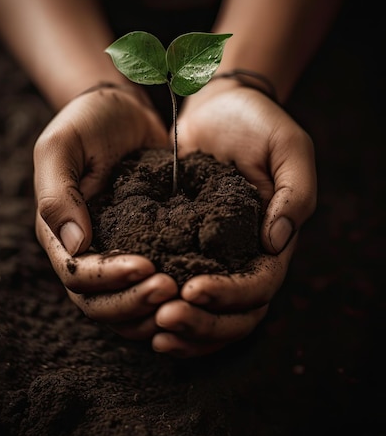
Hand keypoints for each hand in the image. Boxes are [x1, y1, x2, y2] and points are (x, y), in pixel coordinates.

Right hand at [34, 85, 177, 338]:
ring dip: (152, 309)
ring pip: (127, 306)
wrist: (124, 109)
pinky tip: (197, 287)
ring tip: (185, 295)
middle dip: (134, 302)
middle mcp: (87, 251)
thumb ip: (57, 193)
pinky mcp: (148, 247)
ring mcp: (118, 253)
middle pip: (101, 303)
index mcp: (60, 233)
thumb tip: (73, 246)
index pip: (78, 275)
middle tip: (171, 288)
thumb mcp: (62, 146)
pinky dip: (172, 295)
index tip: (145, 266)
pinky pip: (153, 284)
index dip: (108, 279)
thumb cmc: (88, 122)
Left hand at [151, 79, 316, 355]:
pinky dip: (164, 310)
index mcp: (273, 240)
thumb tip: (275, 243)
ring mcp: (213, 257)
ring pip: (207, 314)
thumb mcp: (288, 147)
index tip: (193, 289)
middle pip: (234, 315)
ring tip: (151, 327)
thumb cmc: (259, 123)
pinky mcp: (183, 247)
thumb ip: (294, 193)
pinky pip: (178, 291)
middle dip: (202, 324)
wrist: (220, 106)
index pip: (259, 287)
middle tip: (165, 318)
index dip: (230, 296)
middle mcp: (244, 257)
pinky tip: (140, 315)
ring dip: (182, 329)